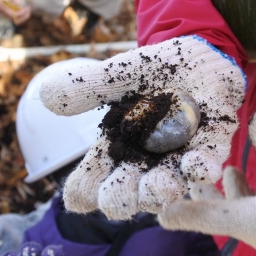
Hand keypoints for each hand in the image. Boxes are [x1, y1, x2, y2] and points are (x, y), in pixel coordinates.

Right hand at [0, 0, 31, 23]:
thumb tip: (19, 3)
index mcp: (1, 8)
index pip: (13, 15)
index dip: (21, 13)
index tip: (26, 7)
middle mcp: (4, 13)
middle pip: (16, 20)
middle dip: (24, 16)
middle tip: (28, 9)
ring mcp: (6, 14)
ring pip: (17, 20)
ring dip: (24, 17)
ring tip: (28, 9)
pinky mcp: (8, 13)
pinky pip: (16, 18)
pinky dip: (22, 15)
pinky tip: (24, 9)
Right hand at [39, 36, 245, 219]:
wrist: (199, 56)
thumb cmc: (157, 69)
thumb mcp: (120, 75)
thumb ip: (89, 87)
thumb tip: (46, 96)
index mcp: (116, 148)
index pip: (92, 182)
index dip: (83, 193)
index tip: (81, 196)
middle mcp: (144, 161)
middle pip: (125, 197)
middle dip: (120, 199)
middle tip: (120, 193)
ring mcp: (177, 158)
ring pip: (164, 191)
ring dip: (160, 192)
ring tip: (163, 186)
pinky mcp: (209, 148)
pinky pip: (205, 165)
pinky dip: (201, 169)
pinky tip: (199, 165)